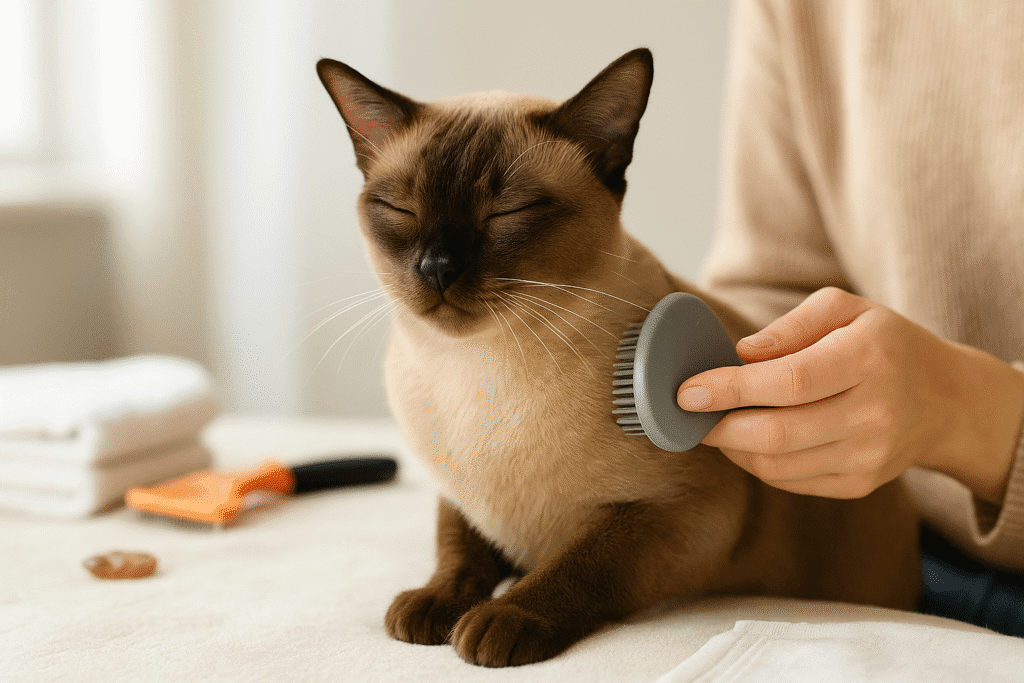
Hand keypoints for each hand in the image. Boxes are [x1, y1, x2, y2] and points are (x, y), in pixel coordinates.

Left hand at [677, 287, 1023, 501]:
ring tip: (716, 425)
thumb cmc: (883, 344)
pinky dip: (757, 464)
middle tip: (690, 414)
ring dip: (732, 448)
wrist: (946, 399)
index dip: (730, 389)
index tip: (687, 391)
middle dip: (719, 427)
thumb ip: (791, 325)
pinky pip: (791, 482)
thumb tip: (741, 355)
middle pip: (777, 434)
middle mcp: (874, 412)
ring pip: (778, 465)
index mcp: (869, 358)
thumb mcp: (846, 309)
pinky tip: (746, 442)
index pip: (788, 382)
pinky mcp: (861, 483)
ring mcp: (869, 455)